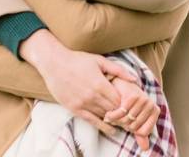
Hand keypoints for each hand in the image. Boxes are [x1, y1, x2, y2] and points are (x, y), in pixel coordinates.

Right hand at [20, 30, 135, 132]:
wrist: (54, 63)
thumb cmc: (77, 60)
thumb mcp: (99, 61)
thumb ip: (118, 70)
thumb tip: (134, 79)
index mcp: (100, 84)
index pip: (120, 101)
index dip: (127, 104)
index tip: (131, 104)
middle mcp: (93, 96)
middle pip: (113, 110)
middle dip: (122, 113)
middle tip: (129, 114)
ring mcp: (83, 104)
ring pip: (104, 117)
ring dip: (113, 119)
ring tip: (122, 120)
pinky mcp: (75, 109)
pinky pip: (91, 121)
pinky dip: (102, 126)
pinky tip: (110, 129)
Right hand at [105, 76, 159, 149]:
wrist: (121, 83)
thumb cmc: (129, 102)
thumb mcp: (136, 118)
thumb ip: (140, 133)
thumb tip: (146, 148)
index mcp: (155, 110)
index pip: (144, 132)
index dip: (133, 130)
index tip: (127, 124)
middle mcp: (151, 104)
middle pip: (134, 126)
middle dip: (123, 125)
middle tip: (117, 119)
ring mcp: (143, 99)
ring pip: (127, 121)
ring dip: (116, 121)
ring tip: (111, 116)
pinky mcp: (132, 96)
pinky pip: (121, 113)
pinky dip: (113, 115)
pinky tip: (108, 114)